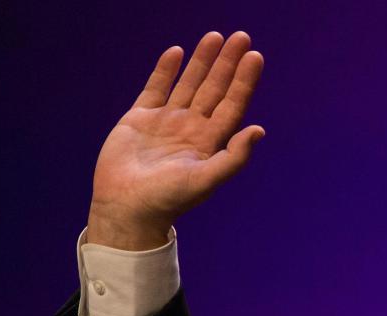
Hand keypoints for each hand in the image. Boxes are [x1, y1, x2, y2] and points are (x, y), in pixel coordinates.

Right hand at [87, 31, 264, 249]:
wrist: (128, 208)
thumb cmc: (169, 199)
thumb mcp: (206, 179)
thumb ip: (234, 156)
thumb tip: (259, 130)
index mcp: (210, 142)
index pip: (232, 104)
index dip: (244, 81)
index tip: (255, 56)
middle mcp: (191, 128)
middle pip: (214, 88)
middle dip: (227, 63)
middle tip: (241, 36)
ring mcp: (166, 121)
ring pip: (188, 84)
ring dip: (202, 61)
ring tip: (214, 36)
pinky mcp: (139, 118)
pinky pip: (156, 88)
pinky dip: (165, 71)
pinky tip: (177, 52)